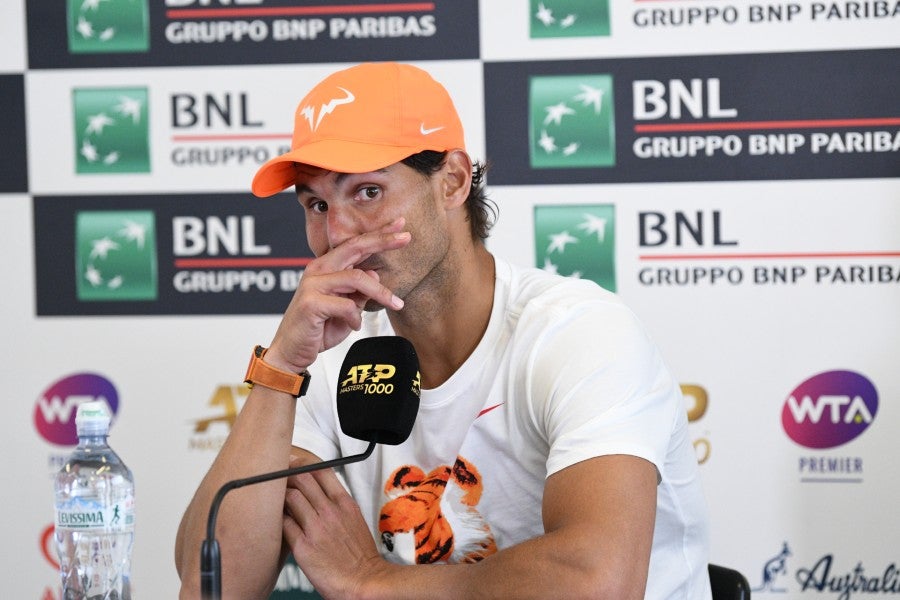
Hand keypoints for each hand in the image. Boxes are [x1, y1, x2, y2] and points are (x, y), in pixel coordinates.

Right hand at [266, 218, 409, 371]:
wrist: (292, 351)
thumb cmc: (317, 329)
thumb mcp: (347, 309)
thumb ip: (359, 292)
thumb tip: (376, 276)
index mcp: (326, 267)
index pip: (355, 245)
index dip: (378, 235)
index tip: (401, 226)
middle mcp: (317, 270)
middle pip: (355, 248)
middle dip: (383, 241)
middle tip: (406, 237)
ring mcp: (312, 284)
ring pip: (357, 278)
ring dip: (380, 293)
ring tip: (396, 304)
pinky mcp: (311, 302)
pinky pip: (347, 305)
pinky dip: (356, 317)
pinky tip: (353, 326)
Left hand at [282, 468, 385, 597]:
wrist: (362, 581)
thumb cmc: (359, 555)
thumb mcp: (355, 518)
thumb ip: (337, 502)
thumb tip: (318, 491)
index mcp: (344, 503)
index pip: (320, 470)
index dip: (302, 464)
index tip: (294, 465)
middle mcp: (330, 511)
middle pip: (301, 478)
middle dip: (287, 475)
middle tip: (279, 479)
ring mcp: (315, 528)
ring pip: (290, 497)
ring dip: (280, 496)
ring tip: (276, 501)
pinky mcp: (303, 546)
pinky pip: (283, 524)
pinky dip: (278, 520)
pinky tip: (278, 522)